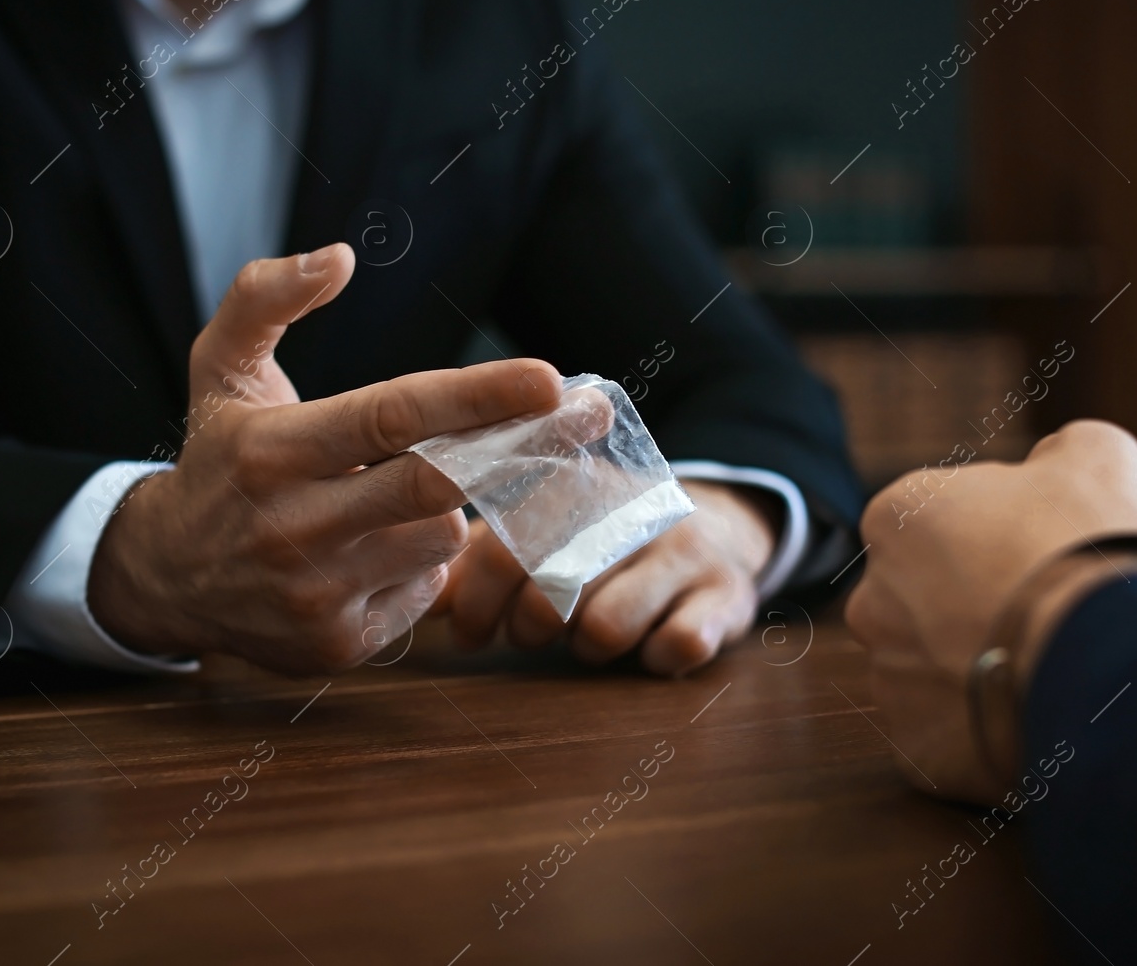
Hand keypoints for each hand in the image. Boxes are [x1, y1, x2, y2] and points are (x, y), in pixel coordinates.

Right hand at [86, 244, 562, 673]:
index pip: (393, 416)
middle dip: (524, 446)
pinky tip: (380, 549)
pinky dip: (419, 563)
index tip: (551, 379)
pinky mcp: (336, 645)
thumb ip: (265, 298)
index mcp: (271, 451)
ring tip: (406, 493)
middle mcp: (292, 526)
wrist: (161, 577)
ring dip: (446, 508)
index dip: (478, 396)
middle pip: (438, 484)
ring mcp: (315, 594)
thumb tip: (339, 256)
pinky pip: (424, 590)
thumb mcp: (219, 368)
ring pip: (441, 538)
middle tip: (585, 415)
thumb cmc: (216, 461)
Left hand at [436, 480, 777, 674]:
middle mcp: (631, 505)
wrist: (714, 533)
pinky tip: (651, 647)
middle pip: (551, 582)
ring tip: (589, 635)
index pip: (506, 538)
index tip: (468, 631)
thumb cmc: (599, 542)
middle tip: (522, 637)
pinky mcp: (727, 592)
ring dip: (588, 645)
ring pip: (608, 624)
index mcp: (575, 480)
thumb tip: (409, 596)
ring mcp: (684, 548)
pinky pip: (681, 643)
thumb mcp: (539, 536)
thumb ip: (475, 563)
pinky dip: (657, 657)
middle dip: (525, 627)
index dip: (477, 597)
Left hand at [844, 420, 1136, 801]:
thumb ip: (1054, 454)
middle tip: (1051, 612)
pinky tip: (1038, 714)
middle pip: (929, 597)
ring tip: (1052, 667)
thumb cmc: (1092, 544)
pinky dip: (989, 728)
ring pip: (937, 669)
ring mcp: (889, 678)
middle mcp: (872, 598)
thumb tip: (1049, 469)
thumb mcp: (1094, 452)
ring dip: (981, 667)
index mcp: (895, 517)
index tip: (1047, 549)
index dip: (1000, 534)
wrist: (1109, 663)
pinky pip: (953, 734)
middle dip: (978, 603)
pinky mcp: (914, 747)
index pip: (939, 521)